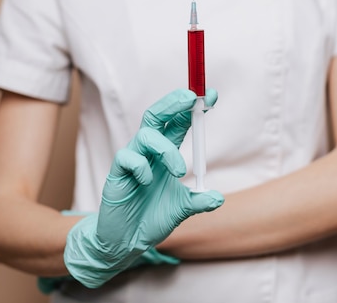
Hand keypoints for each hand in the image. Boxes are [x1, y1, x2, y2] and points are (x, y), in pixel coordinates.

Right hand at [64, 89, 222, 287]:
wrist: (127, 240)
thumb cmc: (152, 218)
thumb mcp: (182, 209)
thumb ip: (199, 200)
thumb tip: (219, 198)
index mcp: (165, 154)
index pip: (178, 122)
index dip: (192, 108)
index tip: (211, 96)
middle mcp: (148, 152)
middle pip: (157, 115)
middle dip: (173, 103)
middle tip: (191, 97)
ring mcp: (132, 160)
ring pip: (146, 134)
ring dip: (167, 149)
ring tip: (180, 171)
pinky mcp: (117, 173)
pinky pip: (127, 157)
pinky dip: (142, 167)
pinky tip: (147, 183)